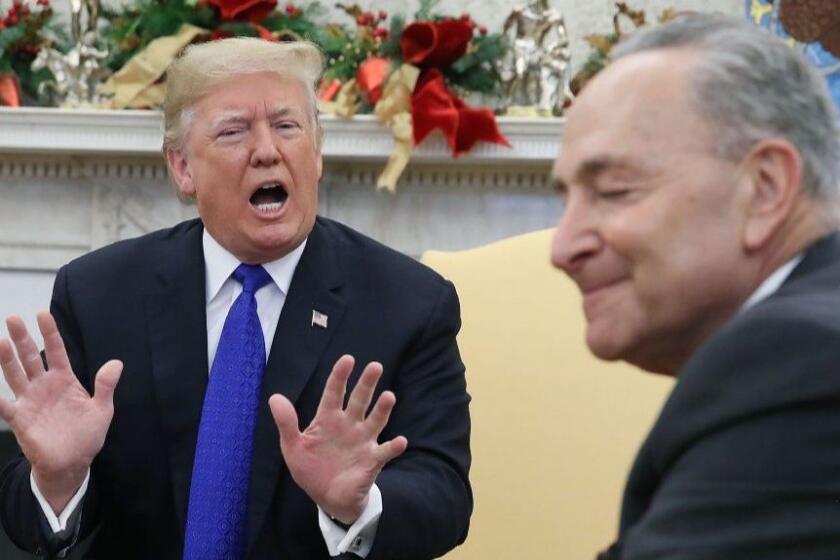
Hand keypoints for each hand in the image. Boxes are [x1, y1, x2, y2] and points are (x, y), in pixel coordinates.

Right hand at [0, 312, 121, 513]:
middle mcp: (44, 386)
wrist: (74, 462)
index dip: (50, 333)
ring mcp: (30, 400)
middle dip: (22, 338)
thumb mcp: (102, 409)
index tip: (42, 313)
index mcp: (64, 379)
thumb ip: (105, 386)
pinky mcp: (20, 419)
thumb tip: (116, 363)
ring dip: (7, 359)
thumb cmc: (87, 434)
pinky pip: (4, 406)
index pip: (56, 351)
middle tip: (13, 317)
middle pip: (31, 357)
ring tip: (1, 341)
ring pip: (16, 375)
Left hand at [269, 355, 406, 524]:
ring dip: (382, 409)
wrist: (328, 498)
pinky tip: (401, 441)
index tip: (348, 360)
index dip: (340, 376)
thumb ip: (286, 423)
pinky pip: (385, 451)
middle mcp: (349, 424)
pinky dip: (394, 447)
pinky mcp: (373, 460)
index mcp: (328, 418)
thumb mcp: (292, 447)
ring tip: (389, 396)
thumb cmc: (311, 468)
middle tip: (375, 366)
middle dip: (367, 384)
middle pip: (359, 400)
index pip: (335, 392)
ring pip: (375, 420)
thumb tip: (274, 397)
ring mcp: (363, 441)